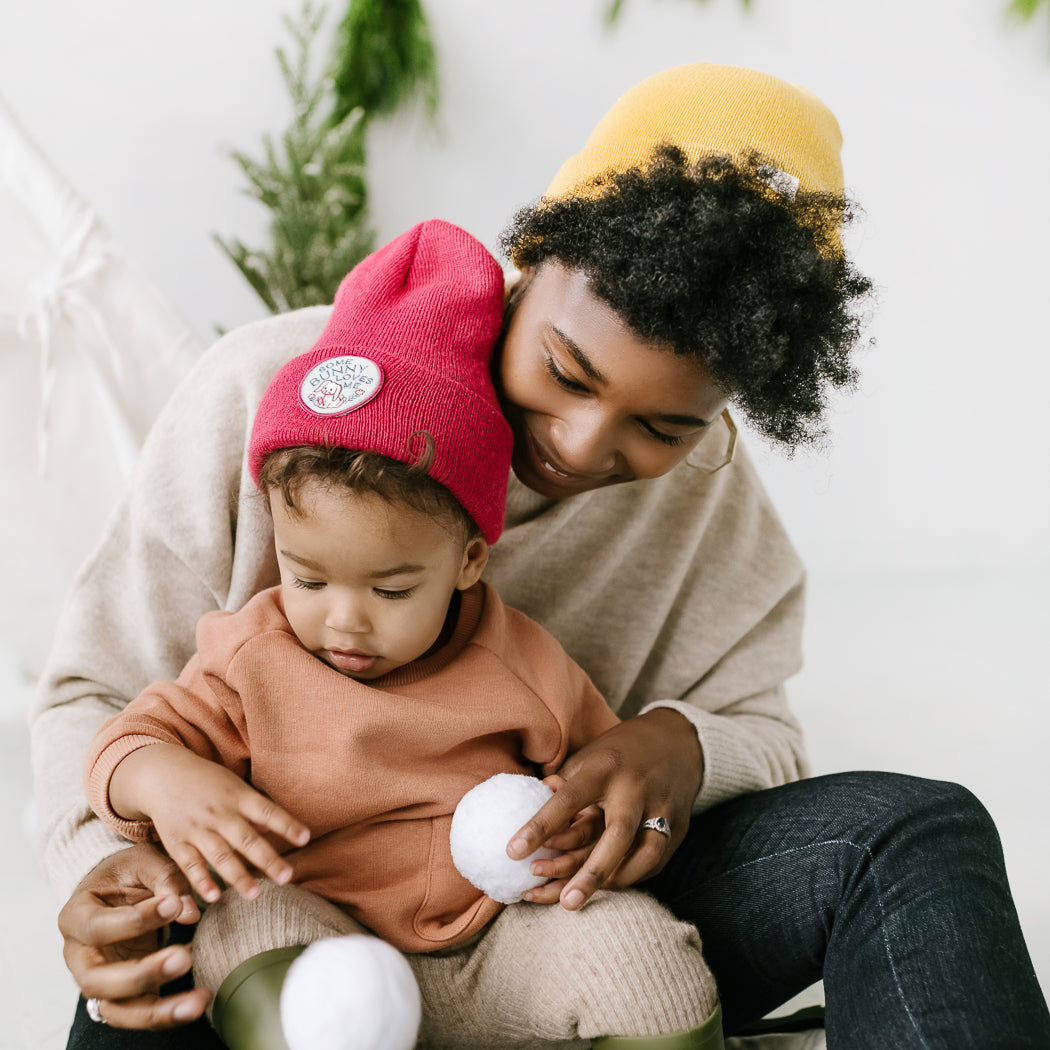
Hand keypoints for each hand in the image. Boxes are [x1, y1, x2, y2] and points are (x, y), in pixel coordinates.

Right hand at [58, 842, 209, 1029]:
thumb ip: (165, 879)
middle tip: (184, 958)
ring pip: (117, 1010)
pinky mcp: (123, 994)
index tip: (173, 906)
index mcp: (75, 917)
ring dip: (157, 1010)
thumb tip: (189, 912)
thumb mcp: (142, 861)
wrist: (118, 889)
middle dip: (142, 974)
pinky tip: (199, 998)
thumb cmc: (126, 873)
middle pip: (97, 981)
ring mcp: (100, 980)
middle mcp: (79, 957)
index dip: (134, 921)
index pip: (97, 927)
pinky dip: (169, 1012)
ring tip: (197, 1001)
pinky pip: (141, 1013)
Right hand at [112, 744, 310, 902]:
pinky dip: (201, 881)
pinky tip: (213, 897)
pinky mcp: (177, 842)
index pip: (268, 811)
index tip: (305, 838)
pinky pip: (190, 864)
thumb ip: (253, 808)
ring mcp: (198, 828)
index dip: (287, 824)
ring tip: (256, 896)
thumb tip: (276, 828)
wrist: (162, 774)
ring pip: (221, 856)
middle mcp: (220, 813)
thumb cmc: (207, 781)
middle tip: (287, 877)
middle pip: (247, 839)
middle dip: (268, 859)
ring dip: (239, 877)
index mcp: (239, 796)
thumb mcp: (234, 786)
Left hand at [508, 708, 701, 909]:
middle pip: (616, 835)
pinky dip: (631, 877)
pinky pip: (654, 861)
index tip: (512, 851)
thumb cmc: (619, 752)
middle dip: (591, 871)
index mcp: (605, 768)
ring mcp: (661, 809)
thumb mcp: (588, 756)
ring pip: (644, 854)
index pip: (569, 799)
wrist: (677, 741)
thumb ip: (562, 784)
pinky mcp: (677, 827)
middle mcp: (634, 789)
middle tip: (565, 902)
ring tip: (577, 900)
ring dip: (614, 881)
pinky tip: (606, 887)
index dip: (539, 826)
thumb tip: (528, 804)